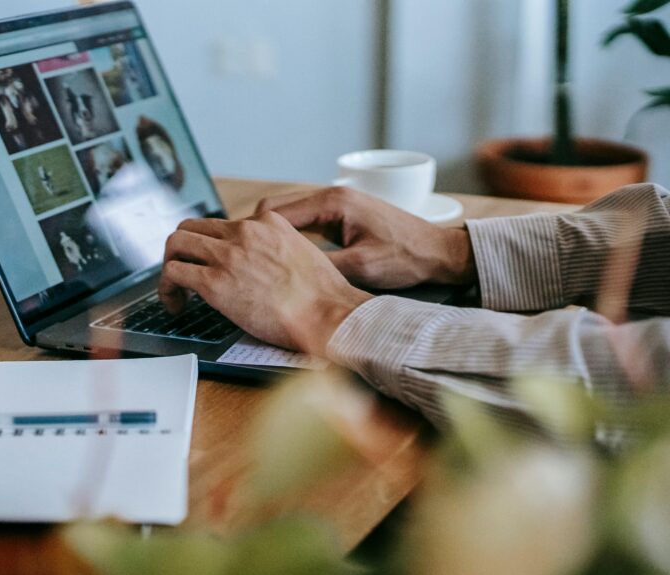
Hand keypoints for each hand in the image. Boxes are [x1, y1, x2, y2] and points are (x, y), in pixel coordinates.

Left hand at [159, 211, 372, 354]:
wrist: (329, 314)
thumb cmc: (324, 297)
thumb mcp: (303, 254)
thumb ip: (277, 251)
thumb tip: (259, 268)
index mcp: (267, 222)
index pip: (223, 224)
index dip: (212, 247)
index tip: (211, 265)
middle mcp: (244, 231)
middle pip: (192, 227)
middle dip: (182, 251)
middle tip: (184, 275)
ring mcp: (228, 254)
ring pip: (176, 243)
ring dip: (170, 266)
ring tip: (176, 291)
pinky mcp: (215, 281)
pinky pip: (173, 273)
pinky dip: (166, 288)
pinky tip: (176, 305)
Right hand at [256, 187, 475, 288]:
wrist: (438, 252)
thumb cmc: (406, 257)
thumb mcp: (361, 268)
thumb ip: (321, 266)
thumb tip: (284, 274)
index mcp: (334, 202)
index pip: (275, 212)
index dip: (252, 235)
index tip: (239, 256)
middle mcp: (332, 196)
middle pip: (276, 210)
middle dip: (257, 235)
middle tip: (243, 261)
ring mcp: (336, 204)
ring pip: (288, 216)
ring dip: (272, 237)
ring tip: (258, 262)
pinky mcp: (341, 215)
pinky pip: (304, 223)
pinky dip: (289, 238)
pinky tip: (284, 259)